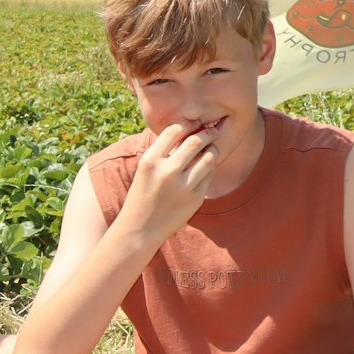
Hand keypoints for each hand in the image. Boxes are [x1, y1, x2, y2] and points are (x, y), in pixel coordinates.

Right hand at [123, 121, 219, 241]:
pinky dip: (210, 167)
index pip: (174, 131)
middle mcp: (167, 171)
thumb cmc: (142, 195)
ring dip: (212, 149)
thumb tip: (186, 130)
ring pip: (209, 156)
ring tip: (210, 148)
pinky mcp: (196, 197)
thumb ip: (162, 151)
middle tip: (211, 131)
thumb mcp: (144, 170)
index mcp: (150, 161)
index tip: (193, 124)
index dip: (187, 124)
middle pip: (196, 140)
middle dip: (207, 132)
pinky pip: (210, 174)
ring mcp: (183, 185)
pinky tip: (205, 167)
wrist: (140, 228)